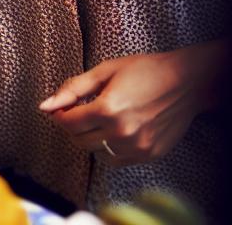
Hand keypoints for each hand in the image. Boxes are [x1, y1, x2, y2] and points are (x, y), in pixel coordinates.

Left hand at [39, 41, 224, 165]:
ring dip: (92, 137)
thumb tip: (45, 105)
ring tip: (103, 119)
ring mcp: (136, 146)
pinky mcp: (148, 155)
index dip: (60, 115)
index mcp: (108, 109)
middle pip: (79, 140)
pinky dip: (110, 148)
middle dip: (74, 126)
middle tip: (81, 112)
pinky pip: (116, 160)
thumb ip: (72, 89)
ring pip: (96, 151)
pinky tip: (116, 132)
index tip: (62, 109)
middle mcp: (121, 132)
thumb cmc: (147, 71)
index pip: (67, 123)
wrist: (186, 82)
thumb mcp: (105, 71)